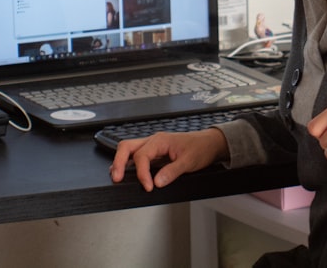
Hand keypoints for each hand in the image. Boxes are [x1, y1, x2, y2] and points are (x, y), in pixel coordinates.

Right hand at [109, 128, 228, 190]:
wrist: (209, 143)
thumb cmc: (200, 148)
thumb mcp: (189, 162)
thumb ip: (172, 172)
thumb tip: (157, 182)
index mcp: (160, 141)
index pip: (142, 156)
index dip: (143, 173)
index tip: (148, 186)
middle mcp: (154, 141)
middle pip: (127, 147)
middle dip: (119, 162)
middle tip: (117, 178)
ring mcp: (153, 146)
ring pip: (129, 150)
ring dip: (121, 162)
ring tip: (117, 177)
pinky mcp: (155, 153)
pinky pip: (136, 156)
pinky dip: (129, 164)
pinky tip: (128, 173)